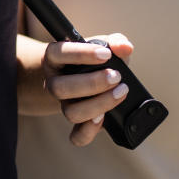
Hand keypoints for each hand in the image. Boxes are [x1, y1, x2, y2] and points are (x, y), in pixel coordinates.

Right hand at [43, 32, 133, 146]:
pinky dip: (90, 131)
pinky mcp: (76, 123)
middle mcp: (54, 82)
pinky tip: (105, 119)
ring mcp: (64, 104)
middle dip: (92, 83)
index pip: (58, 53)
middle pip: (60, 88)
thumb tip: (125, 47)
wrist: (87, 78)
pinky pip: (76, 136)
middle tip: (116, 76)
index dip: (81, 54)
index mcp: (55, 58)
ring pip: (70, 112)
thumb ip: (116, 42)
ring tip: (120, 92)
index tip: (106, 53)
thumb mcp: (105, 46)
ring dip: (98, 104)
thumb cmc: (96, 59)